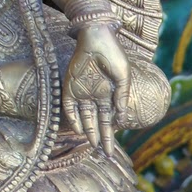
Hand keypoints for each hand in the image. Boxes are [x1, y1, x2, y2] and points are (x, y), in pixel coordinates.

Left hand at [64, 23, 131, 156]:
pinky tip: (79, 130)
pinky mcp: (70, 86)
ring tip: (92, 145)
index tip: (112, 150)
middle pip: (97, 122)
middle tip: (106, 154)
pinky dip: (73, 118)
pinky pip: (69, 107)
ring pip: (84, 117)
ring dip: (88, 131)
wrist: (97, 37)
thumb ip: (122, 97)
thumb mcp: (123, 77)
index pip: (109, 119)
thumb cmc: (113, 55)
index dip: (111, 135)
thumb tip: (122, 117)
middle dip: (101, 138)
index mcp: (109, 94)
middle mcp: (95, 96)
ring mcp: (82, 92)